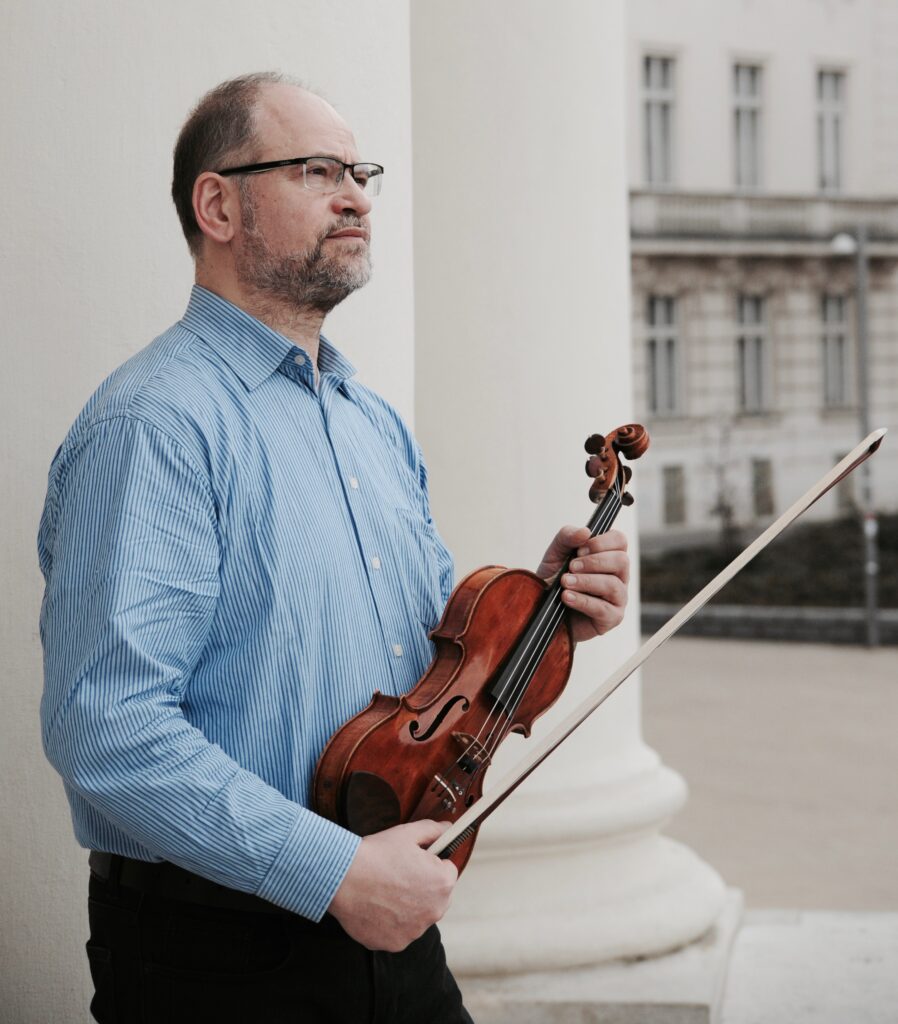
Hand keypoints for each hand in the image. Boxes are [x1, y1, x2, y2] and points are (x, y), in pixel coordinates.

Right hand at [328, 819, 457, 951]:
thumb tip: (447, 828)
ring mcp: (415, 930)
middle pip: (436, 897)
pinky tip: (377, 906)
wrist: (343, 878)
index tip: (415, 862)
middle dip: (424, 887)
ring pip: (417, 915)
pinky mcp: (396, 943)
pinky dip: (391, 922)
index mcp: (443, 883)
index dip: (431, 864)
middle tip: (399, 876)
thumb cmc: (376, 855)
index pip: (448, 872)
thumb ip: (434, 830)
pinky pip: (400, 931)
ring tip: (385, 891)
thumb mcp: (408, 833)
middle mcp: (434, 911)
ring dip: (408, 907)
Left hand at [536, 526, 628, 641]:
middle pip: (621, 560)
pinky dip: (582, 601)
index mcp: (610, 556)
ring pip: (613, 584)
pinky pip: (603, 608)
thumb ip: (567, 537)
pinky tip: (567, 597)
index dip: (600, 542)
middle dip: (594, 562)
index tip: (579, 550)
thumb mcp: (555, 554)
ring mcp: (618, 597)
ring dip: (586, 581)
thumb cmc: (555, 580)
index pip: (619, 540)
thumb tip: (585, 531)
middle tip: (571, 567)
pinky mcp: (612, 617)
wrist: (545, 610)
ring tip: (565, 582)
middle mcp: (619, 575)